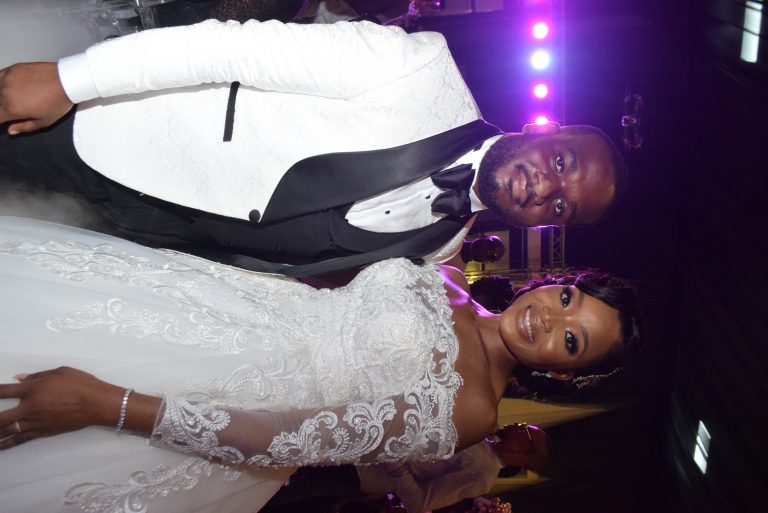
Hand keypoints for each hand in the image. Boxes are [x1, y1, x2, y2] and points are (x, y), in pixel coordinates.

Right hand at [0, 62, 73, 134]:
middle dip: (1, 108)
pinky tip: (7, 86)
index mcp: (12, 109)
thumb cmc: (58, 101)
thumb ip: (25, 127)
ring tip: (8, 99)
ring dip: (0, 96)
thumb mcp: (45, 121)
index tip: (3, 120)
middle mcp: (5, 94)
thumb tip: (11, 131)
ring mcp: (7, 80)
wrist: (66, 81)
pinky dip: (0, 83)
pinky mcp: (12, 69)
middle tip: (12, 109)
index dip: (0, 120)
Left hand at [0, 367, 121, 448]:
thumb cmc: (81, 383)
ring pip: (8, 430)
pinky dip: (7, 444)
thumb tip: (20, 378)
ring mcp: (36, 421)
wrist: (97, 403)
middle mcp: (31, 407)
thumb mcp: (60, 372)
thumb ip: (37, 376)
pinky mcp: (43, 431)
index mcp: (33, 389)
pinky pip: (21, 439)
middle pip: (1, 417)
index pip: (4, 391)